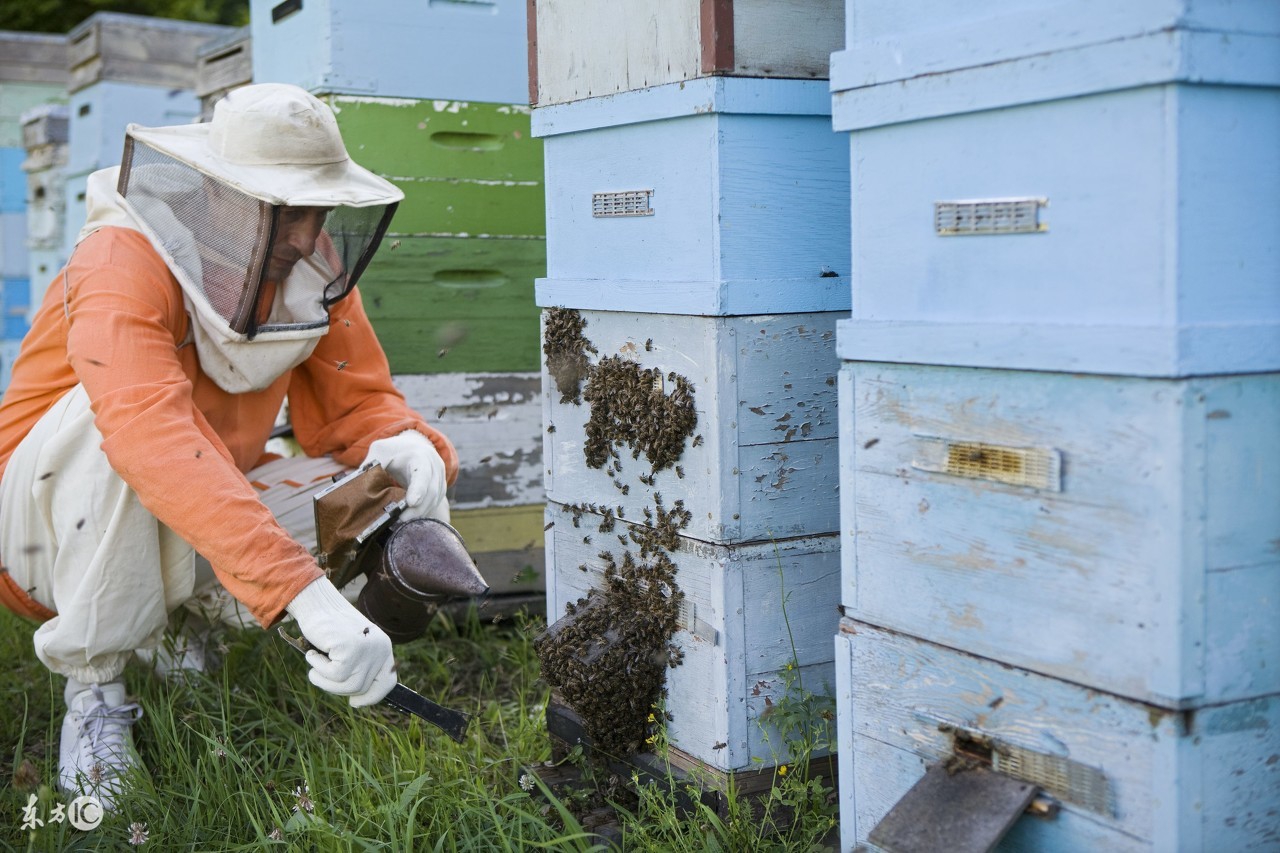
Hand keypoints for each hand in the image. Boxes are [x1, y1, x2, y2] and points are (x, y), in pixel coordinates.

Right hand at [285, 577, 395, 706]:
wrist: (316, 604)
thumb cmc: (330, 629)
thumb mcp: (352, 649)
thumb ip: (359, 669)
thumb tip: (358, 701)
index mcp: (383, 648)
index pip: (388, 683)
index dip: (373, 697)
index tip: (355, 703)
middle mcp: (380, 649)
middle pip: (362, 688)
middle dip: (337, 688)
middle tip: (320, 674)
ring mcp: (367, 649)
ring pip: (348, 685)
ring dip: (324, 680)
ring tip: (314, 662)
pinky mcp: (351, 648)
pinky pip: (333, 675)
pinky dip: (318, 668)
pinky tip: (313, 653)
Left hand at [361, 429, 448, 521]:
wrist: (413, 447)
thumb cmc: (394, 450)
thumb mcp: (380, 451)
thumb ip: (371, 465)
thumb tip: (358, 485)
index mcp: (419, 456)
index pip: (422, 474)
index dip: (418, 489)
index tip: (411, 502)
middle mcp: (434, 467)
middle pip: (431, 492)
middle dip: (417, 509)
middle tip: (400, 520)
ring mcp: (440, 479)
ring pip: (434, 500)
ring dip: (420, 513)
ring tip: (402, 522)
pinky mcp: (440, 490)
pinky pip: (434, 504)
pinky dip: (422, 512)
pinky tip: (410, 519)